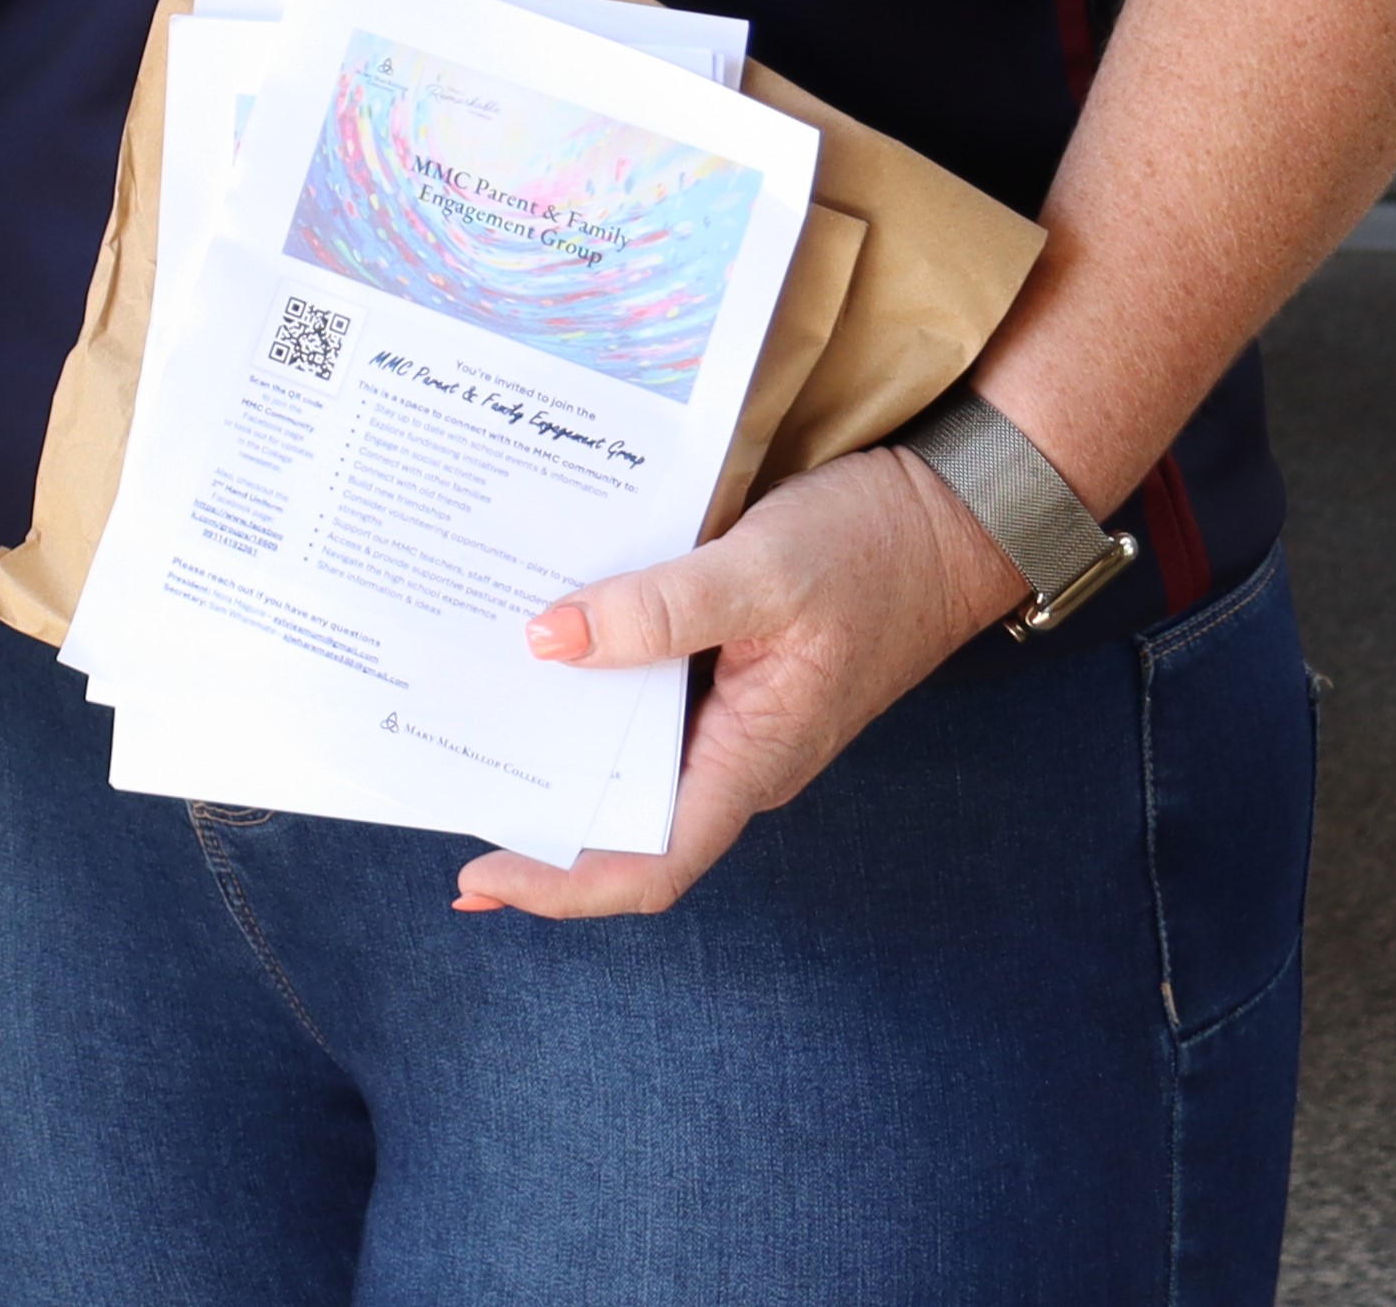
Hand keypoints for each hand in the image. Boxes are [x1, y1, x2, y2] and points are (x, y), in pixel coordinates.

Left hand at [449, 444, 1027, 917]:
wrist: (957, 511)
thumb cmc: (875, 548)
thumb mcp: (762, 571)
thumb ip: (659, 611)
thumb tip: (548, 641)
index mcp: (752, 760)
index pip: (650, 866)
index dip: (561, 885)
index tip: (476, 878)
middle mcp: (736, 752)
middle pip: (623, 817)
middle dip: (534, 812)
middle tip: (438, 776)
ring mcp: (734, 712)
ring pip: (628, 752)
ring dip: (554, 740)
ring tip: (462, 712)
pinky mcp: (728, 667)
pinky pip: (645, 692)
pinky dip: (587, 679)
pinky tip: (535, 641)